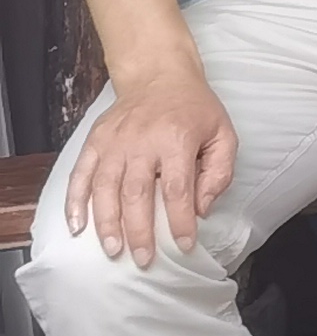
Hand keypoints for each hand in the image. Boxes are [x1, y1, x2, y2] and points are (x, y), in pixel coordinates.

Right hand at [62, 69, 235, 266]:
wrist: (159, 76)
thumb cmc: (195, 110)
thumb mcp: (223, 133)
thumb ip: (219, 172)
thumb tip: (201, 209)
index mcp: (177, 140)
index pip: (177, 189)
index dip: (179, 221)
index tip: (184, 245)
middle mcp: (142, 142)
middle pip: (136, 194)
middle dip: (139, 231)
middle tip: (142, 259)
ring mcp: (114, 142)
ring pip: (105, 189)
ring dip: (107, 223)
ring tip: (112, 250)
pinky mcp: (95, 141)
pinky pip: (80, 175)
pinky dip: (75, 202)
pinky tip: (76, 226)